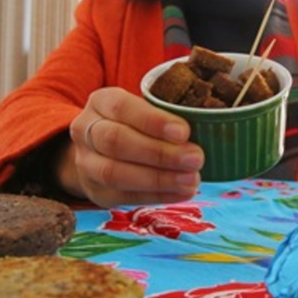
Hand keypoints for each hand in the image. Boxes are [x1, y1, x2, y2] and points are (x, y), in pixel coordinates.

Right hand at [61, 87, 203, 206]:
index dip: (153, 121)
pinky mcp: (95, 191)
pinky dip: (156, 195)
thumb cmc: (135, 124)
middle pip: (116, 141)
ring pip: (114, 172)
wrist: (99, 151)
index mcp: (101, 101)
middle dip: (159, 152)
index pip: (123, 107)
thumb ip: (168, 114)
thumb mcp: (144, 109)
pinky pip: (123, 196)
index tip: (185, 131)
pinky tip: (182, 192)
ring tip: (191, 180)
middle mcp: (86, 130)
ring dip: (158, 178)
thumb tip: (212, 123)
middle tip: (196, 158)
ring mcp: (86, 163)